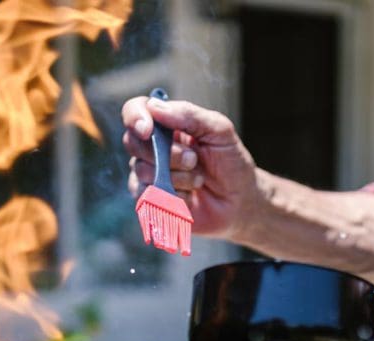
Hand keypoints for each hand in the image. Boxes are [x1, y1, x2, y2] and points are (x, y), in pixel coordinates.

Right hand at [121, 96, 259, 239]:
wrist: (240, 202)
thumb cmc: (231, 163)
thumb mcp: (220, 131)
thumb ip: (189, 115)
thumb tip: (154, 107)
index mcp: (167, 124)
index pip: (136, 110)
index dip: (135, 117)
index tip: (147, 130)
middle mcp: (153, 146)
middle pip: (132, 141)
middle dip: (167, 153)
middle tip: (193, 159)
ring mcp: (149, 173)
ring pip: (142, 170)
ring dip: (176, 176)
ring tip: (198, 179)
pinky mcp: (151, 199)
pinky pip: (148, 194)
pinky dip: (174, 195)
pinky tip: (190, 196)